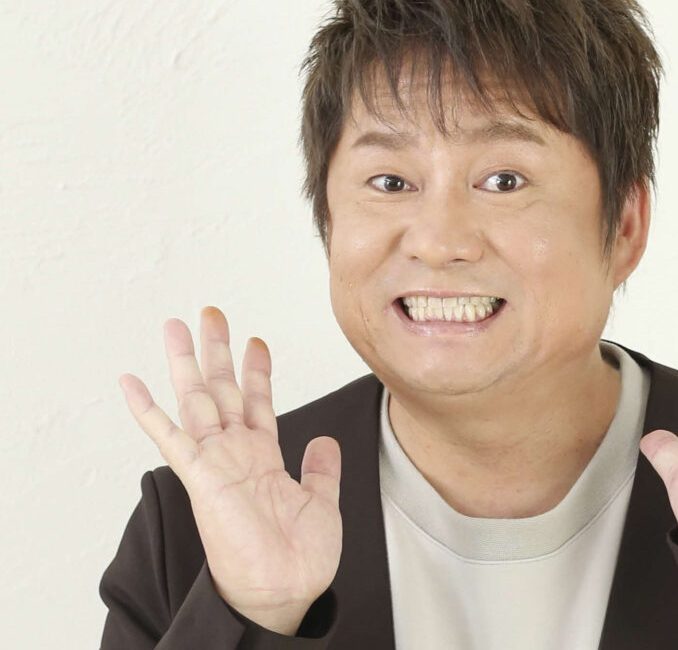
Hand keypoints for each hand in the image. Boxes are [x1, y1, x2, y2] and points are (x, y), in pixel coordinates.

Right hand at [120, 306, 342, 634]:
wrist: (286, 590)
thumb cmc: (300, 556)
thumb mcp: (321, 500)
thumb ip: (321, 468)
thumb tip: (323, 440)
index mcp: (262, 458)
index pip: (256, 403)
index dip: (256, 371)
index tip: (255, 340)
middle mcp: (235, 454)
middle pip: (222, 390)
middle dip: (217, 350)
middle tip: (210, 312)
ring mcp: (216, 463)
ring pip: (196, 401)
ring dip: (186, 363)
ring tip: (175, 326)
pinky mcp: (201, 478)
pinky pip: (171, 438)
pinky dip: (149, 410)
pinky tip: (130, 382)